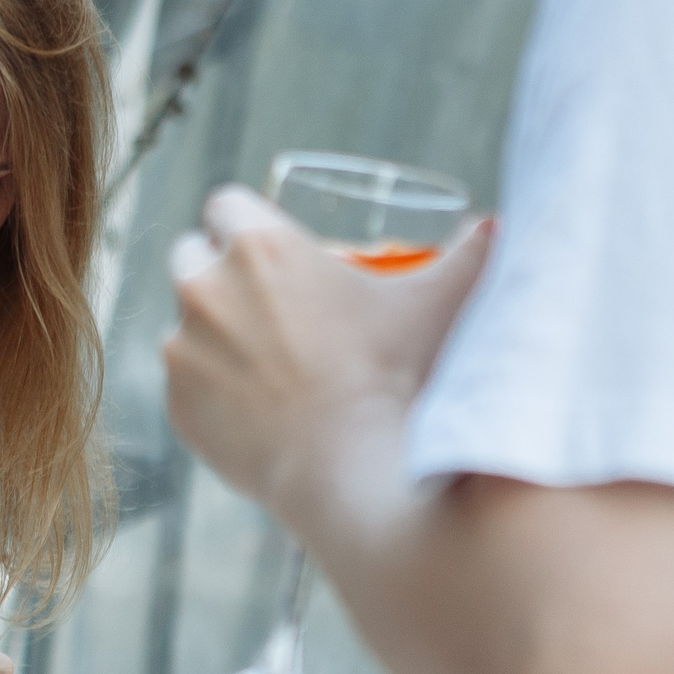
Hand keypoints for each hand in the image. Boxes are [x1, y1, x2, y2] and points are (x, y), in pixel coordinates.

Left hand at [162, 187, 491, 523]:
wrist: (354, 468)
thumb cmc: (397, 376)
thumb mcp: (437, 304)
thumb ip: (470, 254)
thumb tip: (497, 226)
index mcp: (258, 246)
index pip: (225, 205)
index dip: (245, 222)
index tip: (267, 247)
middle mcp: (205, 287)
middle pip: (191, 255)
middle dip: (218, 271)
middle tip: (262, 300)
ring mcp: (183, 348)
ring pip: (184, 323)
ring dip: (210, 331)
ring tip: (260, 358)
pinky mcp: (176, 403)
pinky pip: (185, 382)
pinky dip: (207, 388)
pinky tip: (250, 405)